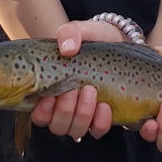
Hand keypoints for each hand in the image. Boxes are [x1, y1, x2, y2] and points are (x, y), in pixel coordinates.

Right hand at [31, 20, 122, 139]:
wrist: (123, 42)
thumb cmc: (96, 38)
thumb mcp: (81, 30)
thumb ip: (69, 33)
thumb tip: (66, 48)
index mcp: (52, 89)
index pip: (39, 113)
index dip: (41, 112)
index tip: (49, 97)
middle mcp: (66, 107)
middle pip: (57, 125)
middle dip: (64, 110)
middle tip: (75, 89)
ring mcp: (85, 114)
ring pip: (76, 130)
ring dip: (82, 114)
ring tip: (91, 91)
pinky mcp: (105, 117)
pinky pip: (98, 131)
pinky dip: (100, 122)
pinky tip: (105, 106)